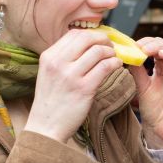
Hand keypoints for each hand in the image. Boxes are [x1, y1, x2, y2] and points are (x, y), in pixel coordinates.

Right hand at [27, 29, 123, 143]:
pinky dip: (115, 63)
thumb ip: (64, 58)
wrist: (46, 128)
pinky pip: (105, 67)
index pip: (74, 34)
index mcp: (48, 56)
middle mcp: (58, 63)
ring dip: (111, 53)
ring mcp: (71, 75)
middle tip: (111, 47)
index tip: (100, 41)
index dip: (92, 34)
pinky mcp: (84, 88)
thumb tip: (87, 44)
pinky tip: (117, 66)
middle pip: (87, 38)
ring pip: (99, 51)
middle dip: (104, 40)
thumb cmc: (51, 101)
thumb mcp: (49, 73)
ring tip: (114, 59)